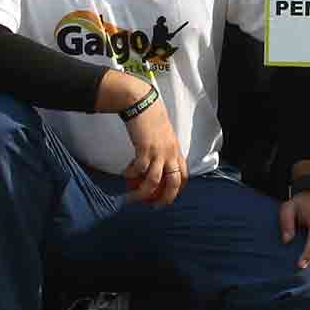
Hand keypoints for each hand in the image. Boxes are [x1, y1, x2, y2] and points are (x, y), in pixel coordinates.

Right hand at [121, 92, 186, 206]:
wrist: (142, 103)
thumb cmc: (152, 118)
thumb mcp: (164, 135)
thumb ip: (164, 149)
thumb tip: (158, 163)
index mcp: (177, 150)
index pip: (184, 175)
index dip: (178, 188)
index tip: (168, 196)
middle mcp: (170, 154)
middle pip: (173, 183)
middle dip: (165, 198)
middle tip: (154, 206)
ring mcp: (158, 152)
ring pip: (153, 181)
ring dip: (143, 193)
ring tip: (132, 198)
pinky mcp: (144, 149)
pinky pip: (138, 170)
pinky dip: (131, 175)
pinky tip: (125, 174)